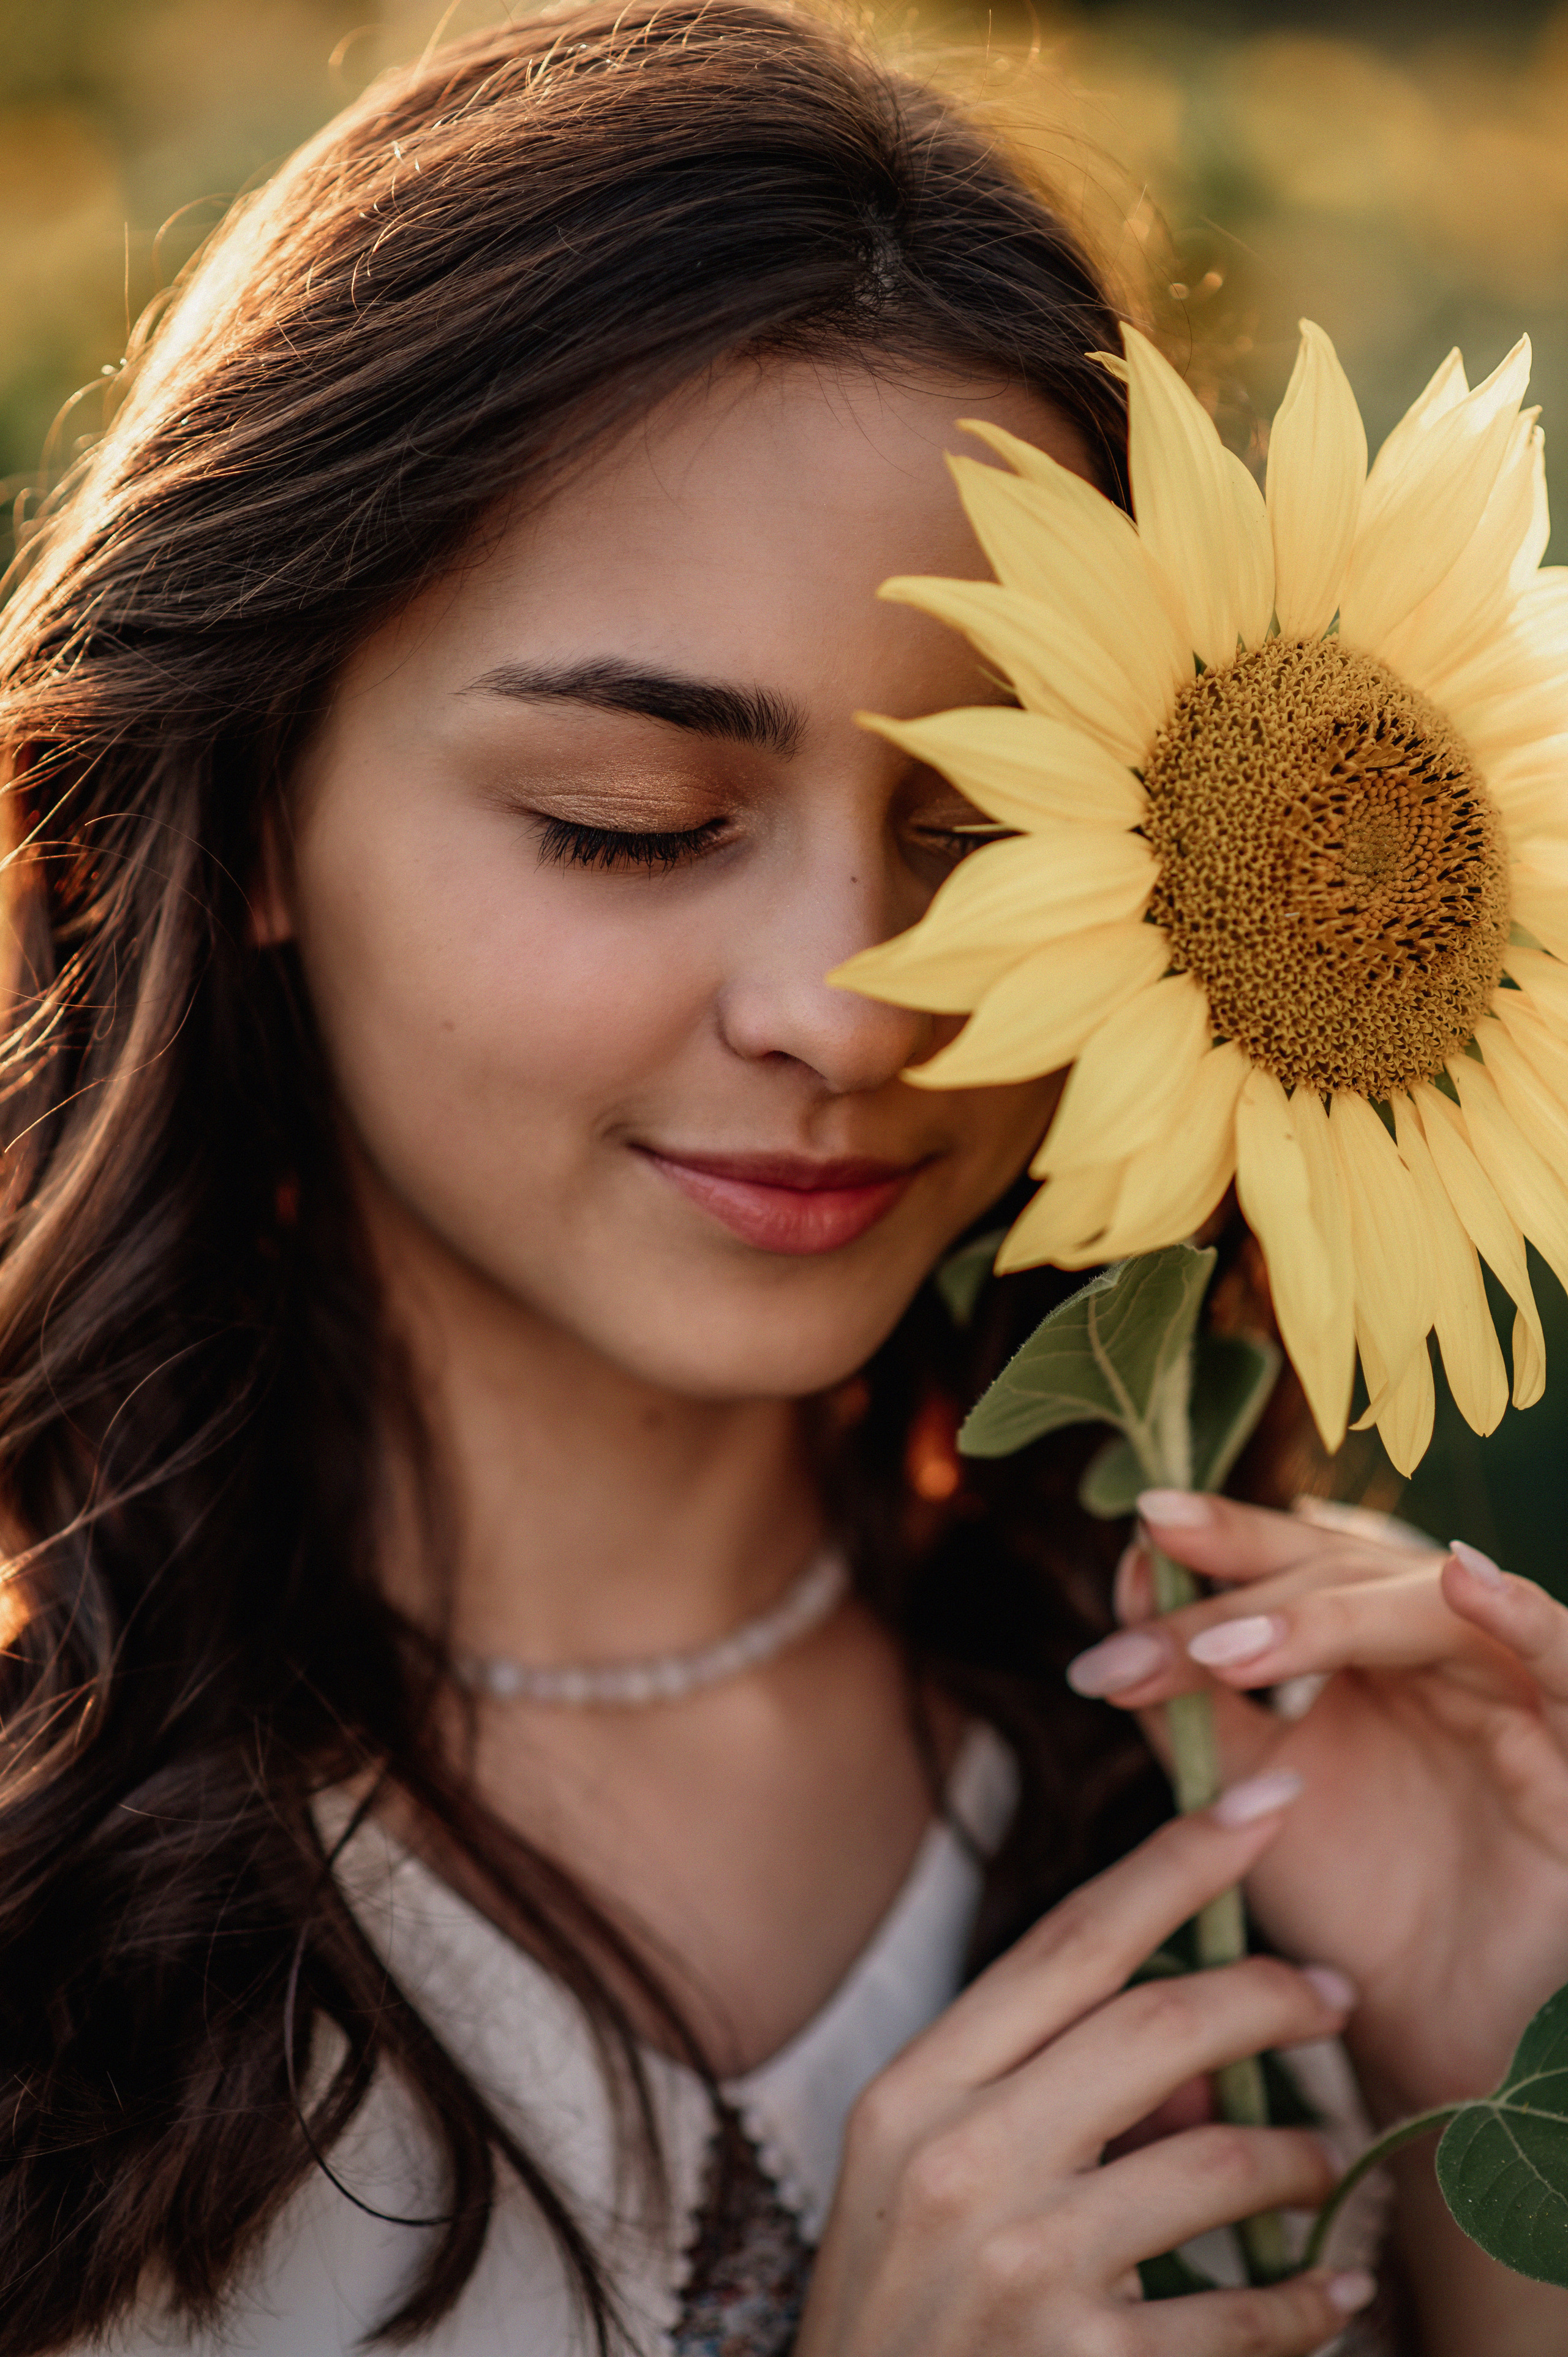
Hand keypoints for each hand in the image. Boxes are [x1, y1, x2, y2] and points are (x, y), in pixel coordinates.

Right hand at [795, 1787, 1373, 2356]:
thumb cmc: (902, 2314)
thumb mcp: (929, 2179)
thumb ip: (1042, 2091)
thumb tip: (1202, 2053)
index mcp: (914, 2091)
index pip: (1069, 1942)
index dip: (1176, 1863)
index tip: (1261, 1807)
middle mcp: (961, 2162)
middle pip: (1159, 2024)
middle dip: (1271, 1993)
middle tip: (1332, 1995)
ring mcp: (1021, 2269)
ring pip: (1220, 2159)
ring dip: (1300, 2155)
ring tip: (1323, 2163)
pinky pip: (1247, 2316)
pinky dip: (1310, 2301)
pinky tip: (1332, 2294)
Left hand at [1067, 1492, 1567, 2116]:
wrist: (1437, 2031)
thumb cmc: (1351, 1901)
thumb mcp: (1248, 1791)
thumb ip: (1192, 1696)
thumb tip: (1131, 1577)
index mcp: (1368, 1644)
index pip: (1294, 1560)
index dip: (1227, 1536)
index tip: (1141, 1524)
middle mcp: (1442, 1648)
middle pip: (1347, 1576)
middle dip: (1245, 1596)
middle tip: (1158, 1635)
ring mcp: (1514, 1690)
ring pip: (1431, 1611)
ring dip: (1331, 1619)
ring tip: (1237, 1644)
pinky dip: (1525, 1618)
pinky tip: (1463, 1578)